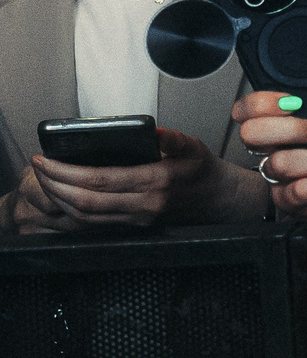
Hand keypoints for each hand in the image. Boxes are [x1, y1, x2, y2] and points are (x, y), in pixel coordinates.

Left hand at [19, 127, 233, 228]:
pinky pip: (95, 223)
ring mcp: (138, 218)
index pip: (100, 180)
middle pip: (86, 201)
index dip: (67, 172)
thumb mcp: (193, 145)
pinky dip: (73, 210)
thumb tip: (155, 132)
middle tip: (39, 169)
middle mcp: (145, 205)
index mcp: (157, 181)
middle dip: (55, 185)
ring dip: (60, 199)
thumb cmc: (202, 169)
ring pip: (86, 216)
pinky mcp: (134, 225)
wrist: (217, 197)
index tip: (46, 160)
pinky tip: (64, 197)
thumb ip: (173, 139)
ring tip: (46, 181)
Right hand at [235, 47, 306, 218]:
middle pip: (249, 133)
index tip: (294, 100)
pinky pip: (291, 194)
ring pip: (273, 165)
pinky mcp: (293, 200)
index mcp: (290, 120)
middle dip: (285, 129)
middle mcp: (280, 146)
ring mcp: (284, 175)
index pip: (250, 107)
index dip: (260, 101)